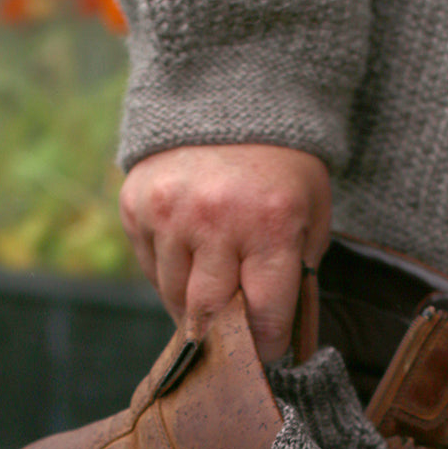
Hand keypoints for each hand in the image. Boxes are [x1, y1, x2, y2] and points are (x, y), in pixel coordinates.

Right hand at [118, 144, 331, 360]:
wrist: (231, 96)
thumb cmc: (282, 171)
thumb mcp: (311, 219)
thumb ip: (298, 280)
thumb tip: (280, 342)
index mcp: (270, 226)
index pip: (262, 318)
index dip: (266, 345)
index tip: (266, 351)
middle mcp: (215, 220)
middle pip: (208, 316)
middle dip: (223, 335)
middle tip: (233, 337)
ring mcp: (169, 212)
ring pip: (172, 297)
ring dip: (191, 307)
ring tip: (210, 290)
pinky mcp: (136, 204)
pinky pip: (149, 268)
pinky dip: (169, 275)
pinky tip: (188, 255)